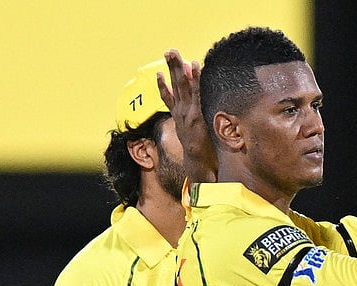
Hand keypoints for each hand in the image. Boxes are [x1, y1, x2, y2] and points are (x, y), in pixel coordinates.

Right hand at [158, 49, 216, 182]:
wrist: (197, 163)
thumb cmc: (197, 152)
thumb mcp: (190, 138)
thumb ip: (188, 129)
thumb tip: (189, 124)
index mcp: (177, 117)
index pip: (168, 97)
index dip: (163, 85)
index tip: (159, 73)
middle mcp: (179, 112)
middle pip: (174, 85)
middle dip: (171, 67)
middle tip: (168, 51)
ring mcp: (186, 112)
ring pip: (181, 85)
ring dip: (178, 67)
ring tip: (174, 53)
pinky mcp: (195, 113)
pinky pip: (195, 92)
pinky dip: (194, 78)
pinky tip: (194, 65)